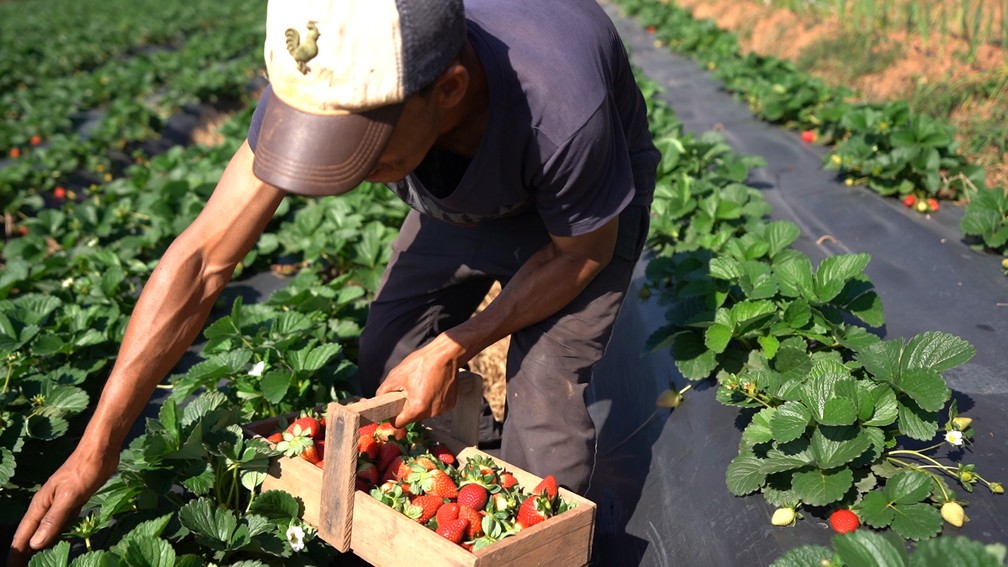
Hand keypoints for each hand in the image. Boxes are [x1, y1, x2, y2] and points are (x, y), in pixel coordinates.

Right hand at [8, 450, 118, 566]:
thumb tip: (34, 545)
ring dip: (40, 546)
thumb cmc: (84, 471)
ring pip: (45, 530)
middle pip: (31, 535)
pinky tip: (59, 543)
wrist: (100, 450)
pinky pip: (61, 523)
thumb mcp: (69, 496)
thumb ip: (53, 519)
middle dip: (24, 553)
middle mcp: (45, 506)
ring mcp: (59, 504)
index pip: (23, 536)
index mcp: (40, 505)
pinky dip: (57, 535)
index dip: (16, 555)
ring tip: (38, 562)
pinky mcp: (73, 502)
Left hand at [376, 336, 462, 427]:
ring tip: (422, 386)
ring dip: (421, 404)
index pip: (398, 423)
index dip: (393, 415)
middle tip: (409, 390)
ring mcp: (442, 410)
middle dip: (408, 407)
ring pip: (424, 412)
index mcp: (417, 408)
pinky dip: (432, 400)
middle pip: (412, 418)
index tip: (394, 406)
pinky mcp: (450, 405)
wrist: (446, 355)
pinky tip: (433, 386)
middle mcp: (431, 413)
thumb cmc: (421, 363)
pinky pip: (436, 407)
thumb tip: (378, 402)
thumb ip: (383, 392)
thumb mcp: (396, 375)